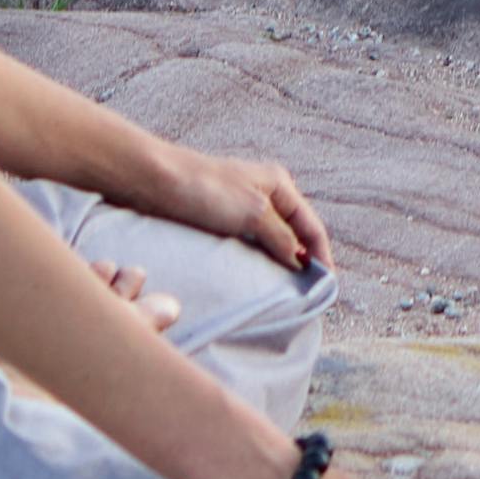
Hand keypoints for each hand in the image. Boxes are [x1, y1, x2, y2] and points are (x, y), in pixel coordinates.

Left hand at [156, 143, 332, 282]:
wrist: (155, 183)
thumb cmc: (206, 190)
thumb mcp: (252, 213)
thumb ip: (281, 238)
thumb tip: (300, 263)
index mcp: (280, 184)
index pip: (312, 226)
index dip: (321, 255)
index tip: (324, 287)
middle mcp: (265, 194)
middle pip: (294, 234)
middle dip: (302, 261)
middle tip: (305, 295)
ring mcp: (242, 208)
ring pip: (271, 241)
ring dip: (279, 263)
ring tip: (283, 292)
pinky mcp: (221, 221)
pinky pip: (249, 245)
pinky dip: (258, 262)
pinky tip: (255, 278)